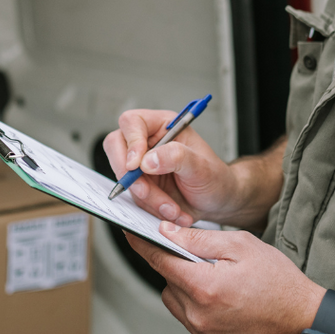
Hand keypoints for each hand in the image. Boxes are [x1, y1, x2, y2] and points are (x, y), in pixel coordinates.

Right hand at [103, 109, 239, 226]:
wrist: (218, 202)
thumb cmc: (215, 178)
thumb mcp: (201, 166)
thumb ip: (176, 157)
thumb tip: (147, 160)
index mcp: (163, 126)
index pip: (132, 123)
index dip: (131, 142)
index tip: (137, 165)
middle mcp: (148, 142)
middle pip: (116, 146)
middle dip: (130, 174)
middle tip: (145, 191)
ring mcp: (141, 165)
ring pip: (125, 178)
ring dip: (147, 198)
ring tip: (173, 208)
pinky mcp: (140, 185)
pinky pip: (132, 196)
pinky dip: (150, 208)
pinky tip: (171, 211)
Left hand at [125, 223, 322, 333]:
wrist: (302, 320)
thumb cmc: (279, 282)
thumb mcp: (241, 245)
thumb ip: (198, 239)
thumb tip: (167, 232)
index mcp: (204, 287)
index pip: (159, 261)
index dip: (142, 244)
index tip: (130, 231)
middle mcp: (198, 315)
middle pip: (166, 279)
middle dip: (177, 262)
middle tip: (202, 255)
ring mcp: (202, 332)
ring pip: (173, 298)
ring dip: (184, 283)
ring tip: (215, 276)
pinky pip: (186, 315)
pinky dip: (194, 301)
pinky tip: (219, 293)